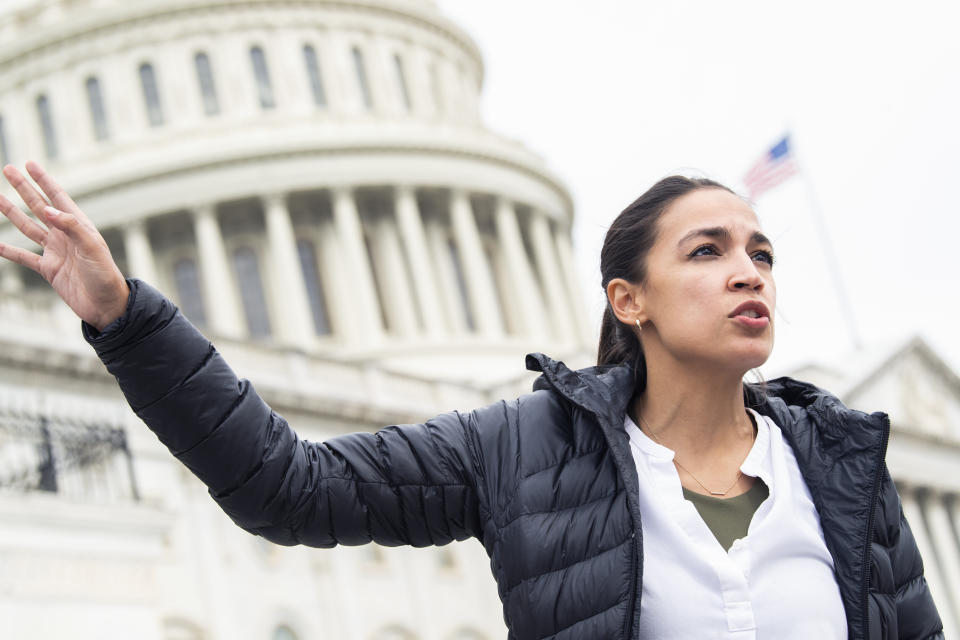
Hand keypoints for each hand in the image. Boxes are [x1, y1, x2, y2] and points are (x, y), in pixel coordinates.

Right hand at [0, 161, 128, 330]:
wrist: (106, 306)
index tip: (29, 164)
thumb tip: (48, 210)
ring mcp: (55, 251)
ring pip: (28, 227)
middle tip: (7, 170)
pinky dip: (8, 249)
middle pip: (39, 206)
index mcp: (79, 226)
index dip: (44, 180)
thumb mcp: (92, 248)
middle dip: (24, 188)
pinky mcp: (48, 269)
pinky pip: (23, 257)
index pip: (58, 197)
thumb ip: (71, 227)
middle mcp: (66, 235)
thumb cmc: (106, 276)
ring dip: (11, 212)